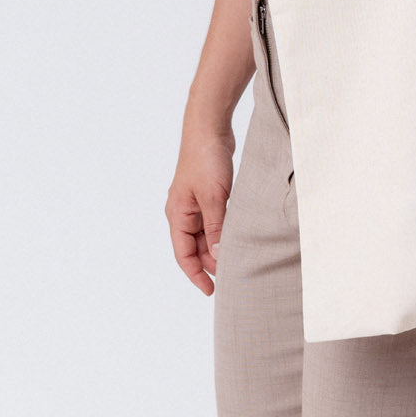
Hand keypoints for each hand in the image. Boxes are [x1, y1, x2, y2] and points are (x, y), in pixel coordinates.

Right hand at [165, 129, 234, 295]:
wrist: (209, 125)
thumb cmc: (206, 158)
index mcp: (177, 214)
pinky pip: (215, 219)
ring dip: (219, 246)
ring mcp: (195, 201)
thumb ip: (216, 228)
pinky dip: (224, 230)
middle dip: (211, 262)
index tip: (211, 291)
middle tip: (232, 276)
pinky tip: (238, 236)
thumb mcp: (214, 197)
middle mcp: (183, 211)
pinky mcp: (208, 192)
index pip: (184, 255)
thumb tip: (218, 257)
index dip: (196, 275)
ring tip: (237, 259)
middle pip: (196, 247)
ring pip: (207, 233)